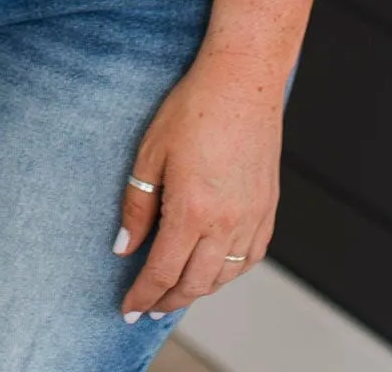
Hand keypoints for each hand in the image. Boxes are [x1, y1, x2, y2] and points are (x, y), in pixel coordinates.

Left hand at [113, 47, 282, 318]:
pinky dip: (230, 272)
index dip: (142, 296)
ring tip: (178, 292)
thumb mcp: (151, 152)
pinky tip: (216, 269)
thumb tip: (124, 246)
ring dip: (199, 290)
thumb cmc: (194, 108)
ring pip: (225, 276)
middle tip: (148, 307)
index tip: (128, 309)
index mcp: (192, 211)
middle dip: (167, 301)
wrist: (243, 81)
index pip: (162, 272)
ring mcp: (251, 218)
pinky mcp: (267, 208)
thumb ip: (137, 204)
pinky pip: (250, 257)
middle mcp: (226, 223)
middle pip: (195, 284)